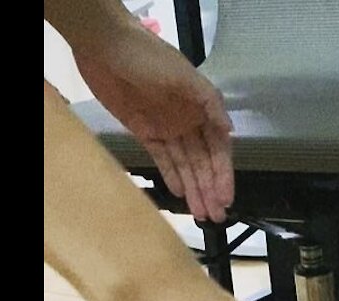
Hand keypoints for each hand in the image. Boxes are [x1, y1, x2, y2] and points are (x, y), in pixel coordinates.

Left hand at [73, 21, 233, 222]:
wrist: (107, 48)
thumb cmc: (150, 58)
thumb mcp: (186, 77)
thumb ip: (211, 104)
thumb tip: (231, 131)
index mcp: (202, 108)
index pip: (218, 149)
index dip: (223, 174)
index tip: (226, 198)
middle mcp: (188, 121)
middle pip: (203, 162)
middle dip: (210, 188)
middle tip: (216, 216)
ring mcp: (166, 128)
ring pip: (184, 165)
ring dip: (194, 188)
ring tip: (201, 214)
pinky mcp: (144, 131)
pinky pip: (162, 158)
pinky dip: (171, 175)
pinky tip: (180, 193)